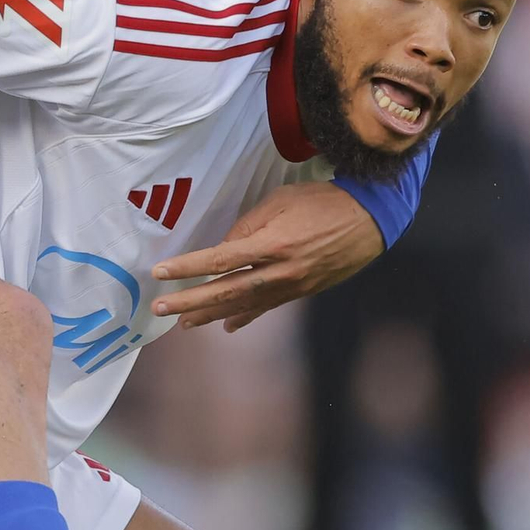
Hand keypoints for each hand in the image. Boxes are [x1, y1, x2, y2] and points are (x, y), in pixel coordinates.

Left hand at [151, 181, 384, 331]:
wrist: (369, 220)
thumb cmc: (322, 201)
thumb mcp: (280, 202)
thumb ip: (247, 227)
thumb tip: (222, 251)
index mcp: (271, 245)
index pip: (218, 260)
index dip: (187, 269)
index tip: (160, 273)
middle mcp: (279, 272)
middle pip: (225, 291)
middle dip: (190, 302)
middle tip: (160, 310)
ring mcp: (292, 286)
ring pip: (243, 305)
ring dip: (211, 315)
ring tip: (184, 323)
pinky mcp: (302, 291)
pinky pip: (267, 308)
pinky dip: (245, 317)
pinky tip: (228, 327)